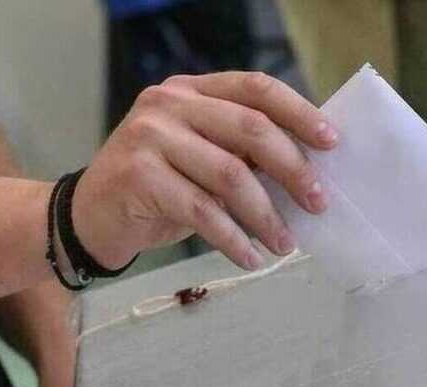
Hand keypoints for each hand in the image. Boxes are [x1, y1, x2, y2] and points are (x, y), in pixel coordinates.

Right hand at [72, 72, 337, 270]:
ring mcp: (150, 136)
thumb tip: (311, 175)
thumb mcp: (205, 158)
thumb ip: (244, 153)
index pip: (256, 88)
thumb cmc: (162, 187)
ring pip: (230, 175)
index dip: (299, 113)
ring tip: (285, 244)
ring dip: (267, 215)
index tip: (332, 143)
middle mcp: (170, 104)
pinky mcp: (139, 176)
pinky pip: (203, 211)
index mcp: (194, 90)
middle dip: (293, 170)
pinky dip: (234, 239)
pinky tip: (250, 258)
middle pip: (251, 130)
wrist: (93, 216)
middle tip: (319, 203)